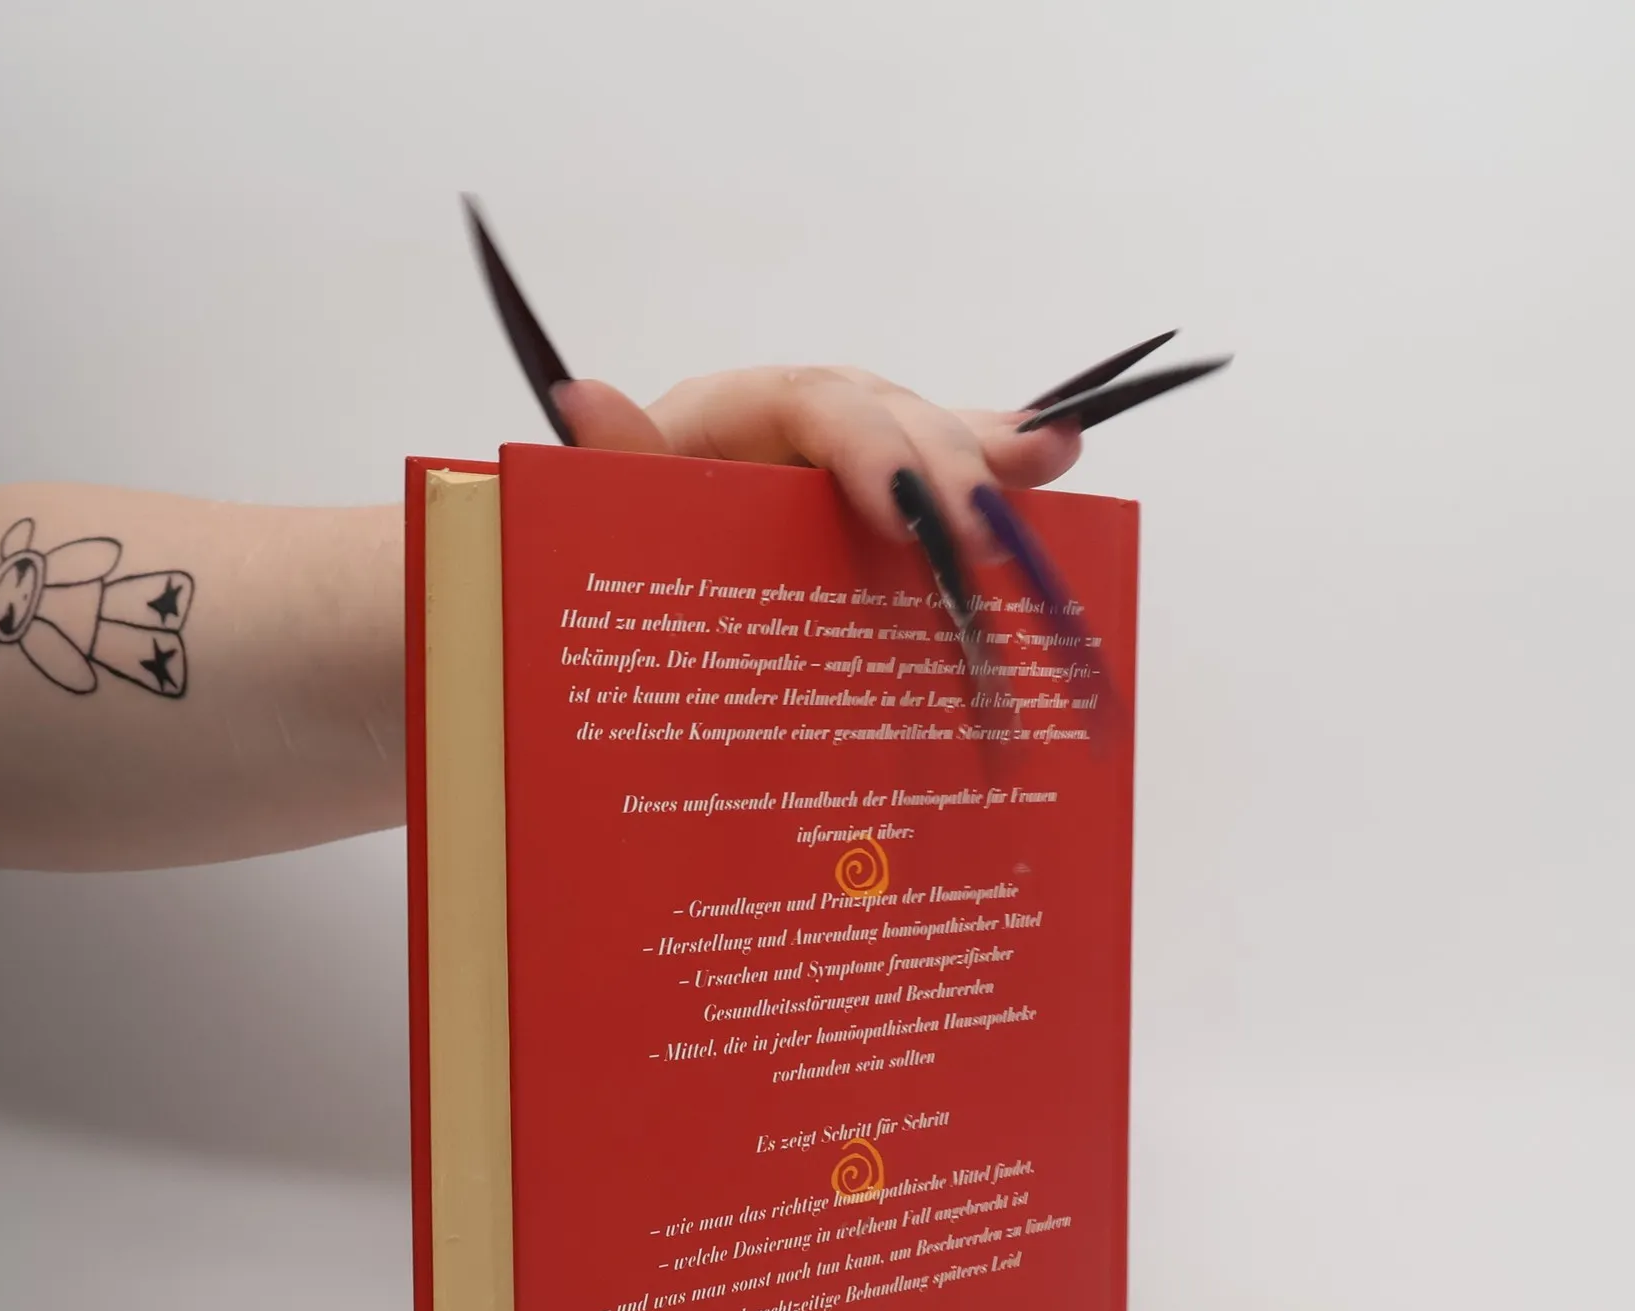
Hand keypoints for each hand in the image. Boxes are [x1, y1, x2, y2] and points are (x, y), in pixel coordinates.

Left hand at [552, 368, 1083, 565]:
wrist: (620, 590)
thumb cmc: (610, 539)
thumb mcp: (600, 511)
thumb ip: (609, 467)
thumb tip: (581, 396)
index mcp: (734, 414)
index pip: (813, 404)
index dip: (868, 448)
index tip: (903, 511)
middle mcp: (801, 419)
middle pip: (887, 416)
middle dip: (941, 468)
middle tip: (977, 536)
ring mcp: (847, 453)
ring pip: (925, 437)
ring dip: (987, 457)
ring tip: (1046, 462)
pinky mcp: (876, 493)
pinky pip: (940, 472)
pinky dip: (995, 467)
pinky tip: (1053, 458)